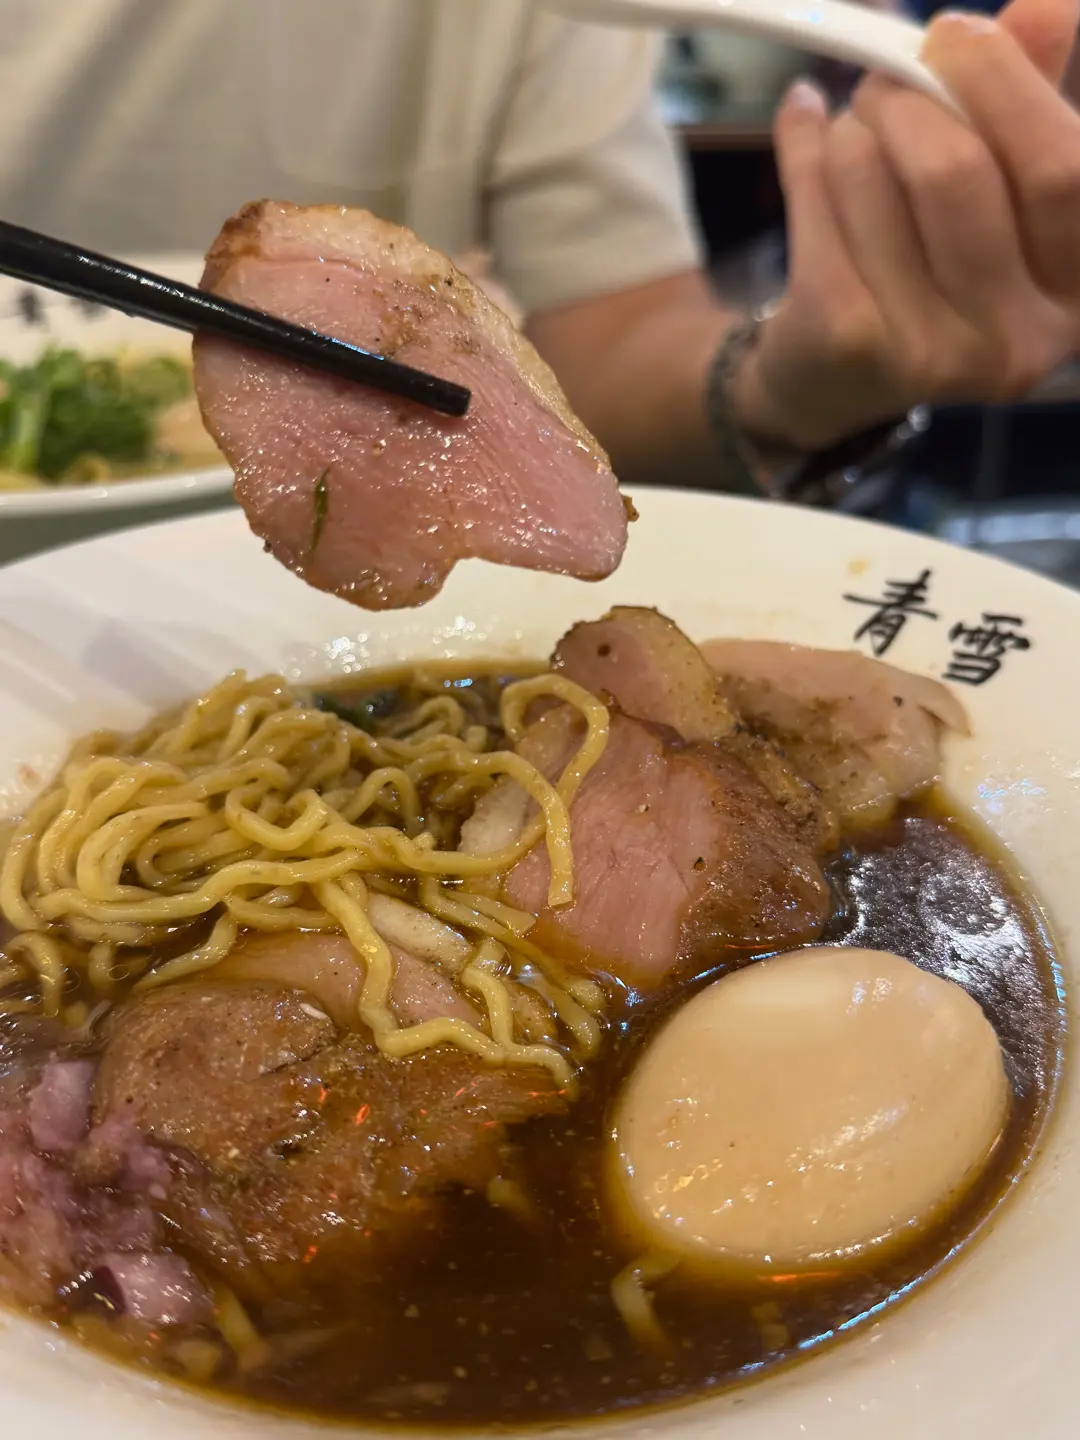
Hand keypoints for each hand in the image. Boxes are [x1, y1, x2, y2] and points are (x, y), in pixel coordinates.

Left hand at [734, 0, 1079, 452]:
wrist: (828, 379)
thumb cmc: (928, 269)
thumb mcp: (996, 191)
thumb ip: (1029, 101)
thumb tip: (1051, 4)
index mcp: (1077, 291)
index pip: (1065, 166)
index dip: (1006, 82)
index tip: (954, 36)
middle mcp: (1017, 339)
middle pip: (958, 170)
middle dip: (908, 99)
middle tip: (882, 84)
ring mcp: (932, 355)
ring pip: (876, 178)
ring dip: (850, 130)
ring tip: (849, 133)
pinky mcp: (848, 345)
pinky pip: (815, 208)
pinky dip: (801, 149)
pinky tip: (802, 129)